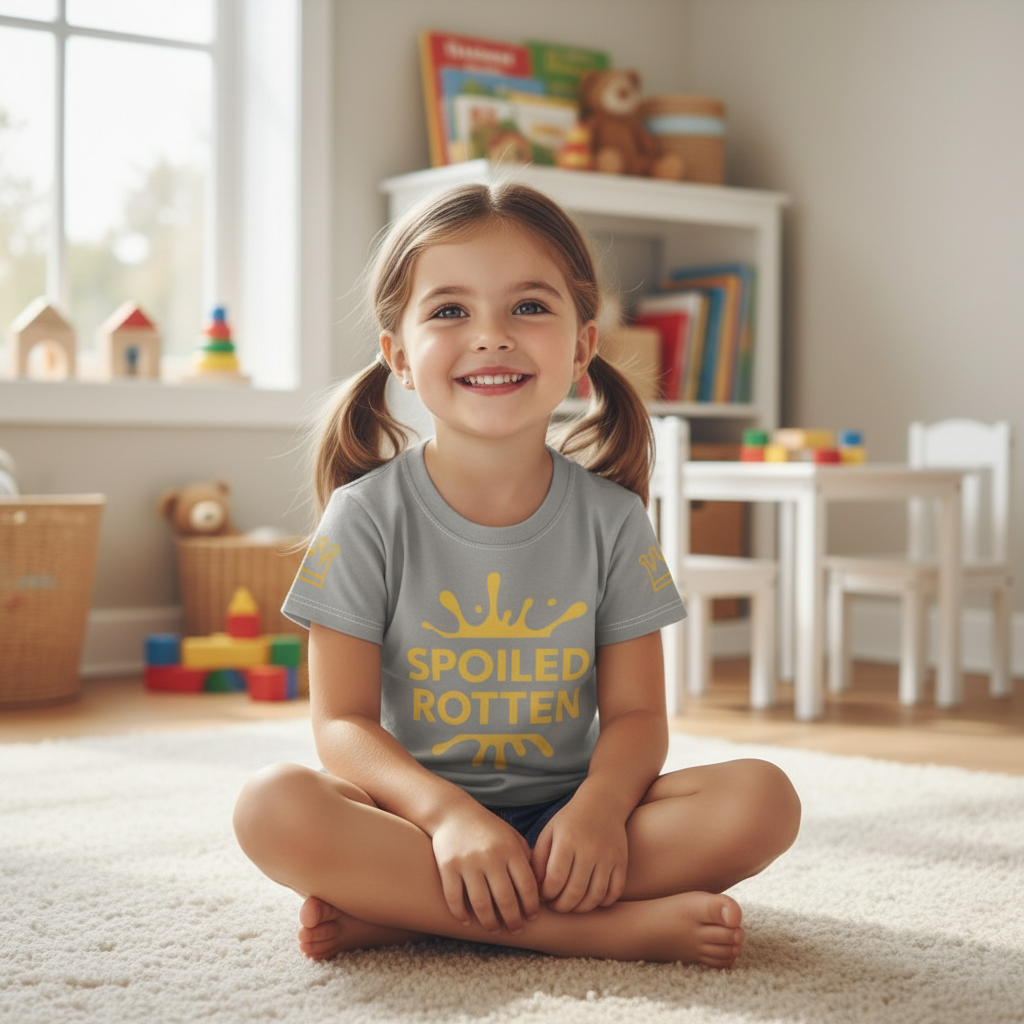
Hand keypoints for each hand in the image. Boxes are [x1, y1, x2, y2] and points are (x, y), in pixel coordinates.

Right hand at [430, 805, 539, 933]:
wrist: (453, 812)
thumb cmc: (487, 828)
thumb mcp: (511, 836)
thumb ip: (525, 858)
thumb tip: (539, 887)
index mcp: (510, 849)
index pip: (527, 885)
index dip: (531, 906)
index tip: (532, 917)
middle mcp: (491, 856)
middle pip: (505, 900)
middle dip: (513, 921)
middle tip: (516, 930)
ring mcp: (468, 862)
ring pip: (481, 904)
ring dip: (489, 923)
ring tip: (494, 930)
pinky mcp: (447, 867)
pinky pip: (455, 899)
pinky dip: (461, 914)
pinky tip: (467, 922)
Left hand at [531, 792, 628, 913]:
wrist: (603, 803)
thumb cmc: (570, 821)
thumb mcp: (549, 833)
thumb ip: (539, 859)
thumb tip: (535, 887)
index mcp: (567, 841)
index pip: (554, 880)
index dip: (546, 895)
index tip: (543, 895)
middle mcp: (589, 849)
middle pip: (574, 892)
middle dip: (562, 906)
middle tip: (556, 905)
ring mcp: (608, 856)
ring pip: (595, 896)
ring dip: (581, 908)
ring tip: (572, 904)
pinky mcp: (622, 861)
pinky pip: (615, 892)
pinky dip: (604, 902)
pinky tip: (592, 898)